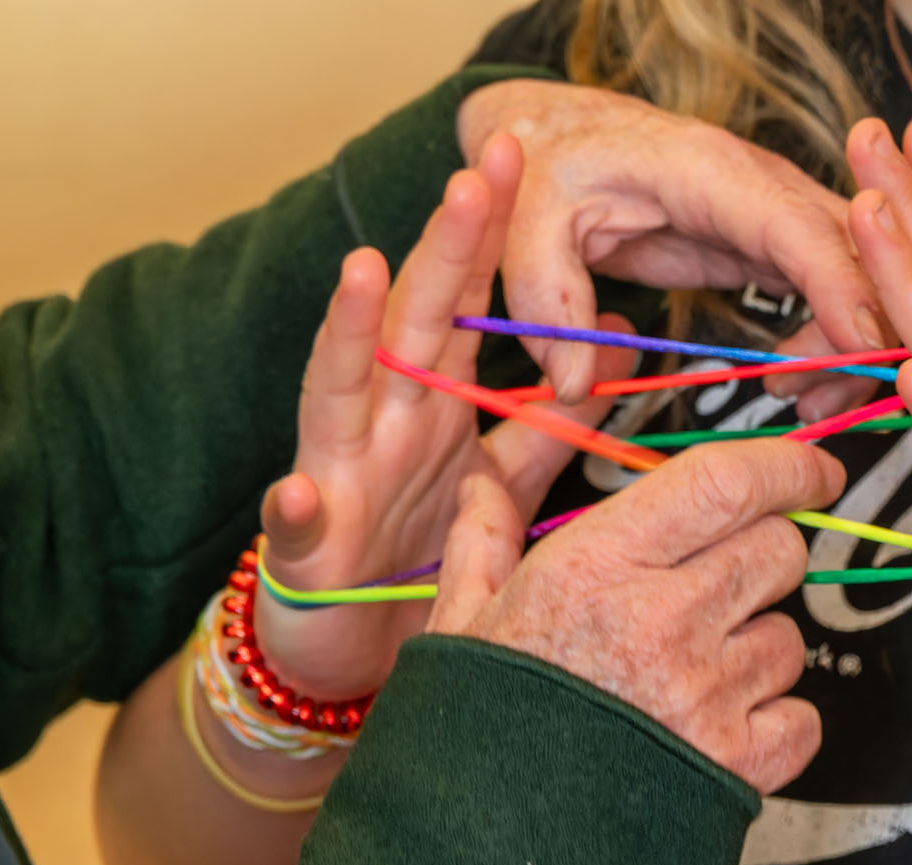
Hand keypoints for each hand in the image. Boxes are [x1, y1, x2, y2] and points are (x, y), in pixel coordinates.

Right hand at [256, 134, 633, 700]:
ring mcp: (336, 476)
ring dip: (349, 333)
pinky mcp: (301, 547)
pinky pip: (296, 527)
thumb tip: (617, 350)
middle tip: (476, 176)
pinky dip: (293, 509)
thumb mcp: (489, 486)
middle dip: (441, 249)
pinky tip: (298, 492)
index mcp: (431, 407)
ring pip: (338, 393)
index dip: (491, 238)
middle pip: (413, 323)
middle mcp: (380, 425)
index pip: (464, 307)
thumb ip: (545, 426)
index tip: (526, 163)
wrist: (341, 654)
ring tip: (364, 272)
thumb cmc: (411, 559)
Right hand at [427, 438, 846, 794]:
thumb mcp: (462, 622)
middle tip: (711, 589)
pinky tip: (714, 732)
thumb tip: (483, 481)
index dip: (788, 466)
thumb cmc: (475, 733)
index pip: (726, 483)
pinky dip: (773, 723)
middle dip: (761, 558)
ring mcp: (706, 696)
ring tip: (685, 680)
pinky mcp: (738, 767)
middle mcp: (661, 621)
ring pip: (790, 637)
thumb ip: (483, 539)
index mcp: (596, 568)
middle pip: (778, 550)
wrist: (485, 855)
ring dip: (754, 649)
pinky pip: (802, 718)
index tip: (813, 471)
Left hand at [457, 79, 888, 399]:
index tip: (862, 345)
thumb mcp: (527, 229)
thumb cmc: (552, 169)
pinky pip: (837, 288)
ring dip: (851, 344)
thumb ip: (548, 300)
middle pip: (855, 252)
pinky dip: (835, 340)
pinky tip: (794, 380)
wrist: (567, 138)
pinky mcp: (775, 244)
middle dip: (858, 333)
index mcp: (709, 170)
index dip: (841, 283)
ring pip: (862, 274)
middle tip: (807, 402)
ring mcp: (779, 213)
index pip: (797, 225)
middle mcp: (763, 185)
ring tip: (799, 401)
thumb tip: (575, 382)